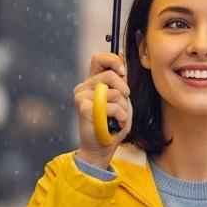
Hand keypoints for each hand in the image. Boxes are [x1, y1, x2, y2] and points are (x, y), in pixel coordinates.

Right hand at [74, 52, 131, 168]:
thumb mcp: (121, 100)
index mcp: (92, 81)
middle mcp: (84, 86)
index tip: (123, 74)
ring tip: (118, 118)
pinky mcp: (83, 108)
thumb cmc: (112, 123)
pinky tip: (116, 124)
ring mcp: (82, 96)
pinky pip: (112, 107)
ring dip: (124, 108)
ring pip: (115, 93)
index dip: (114, 61)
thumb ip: (119, 84)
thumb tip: (122, 71)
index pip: (99, 58)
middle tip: (123, 104)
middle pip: (111, 75)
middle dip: (124, 91)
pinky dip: (121, 117)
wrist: (101, 147)